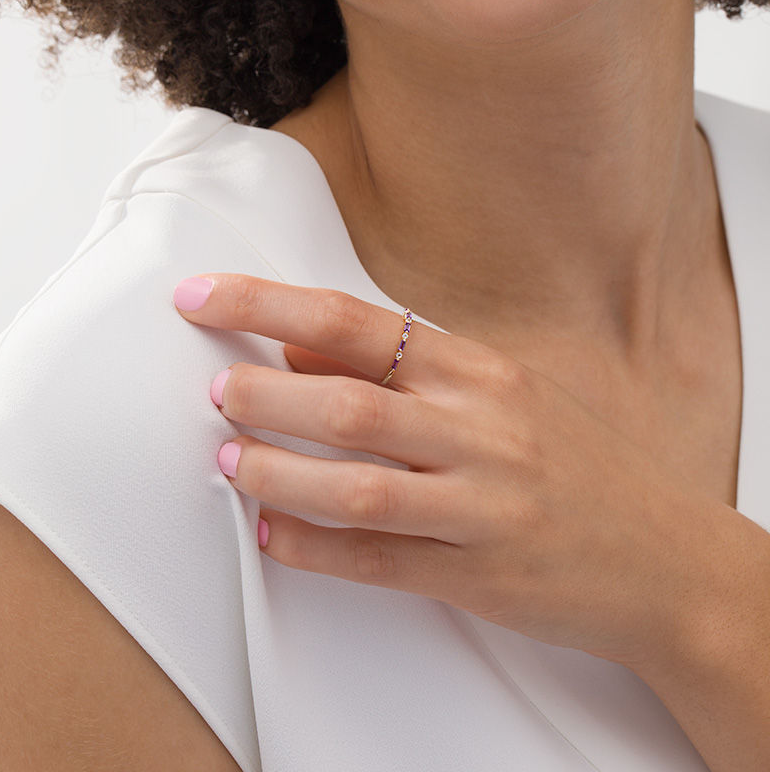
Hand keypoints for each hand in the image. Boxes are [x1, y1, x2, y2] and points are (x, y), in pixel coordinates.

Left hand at [173, 272, 739, 668]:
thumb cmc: (580, 466)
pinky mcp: (477, 573)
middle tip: (216, 389)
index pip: (352, 322)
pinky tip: (275, 537)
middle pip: (346, 401)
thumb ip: (407, 370)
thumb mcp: (504, 393)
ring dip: (277, 470)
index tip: (206, 297)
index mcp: (481, 373)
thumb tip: (303, 350)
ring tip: (231, 459)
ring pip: (355, 484)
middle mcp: (481, 431)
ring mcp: (481, 504)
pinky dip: (312, 548)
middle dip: (261, 392)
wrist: (667, 558)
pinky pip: (376, 559)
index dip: (266, 305)